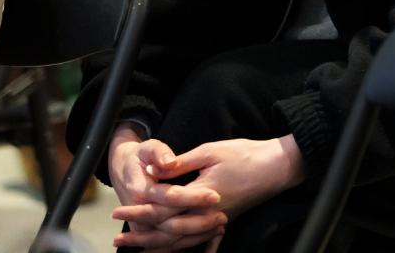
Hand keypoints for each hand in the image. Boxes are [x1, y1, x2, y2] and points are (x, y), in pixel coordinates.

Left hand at [113, 134, 304, 249]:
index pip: (162, 210)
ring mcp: (216, 221)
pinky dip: (182, 248)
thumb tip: (155, 170)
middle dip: (142, 235)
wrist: (276, 167)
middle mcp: (206, 215)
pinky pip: (199, 241)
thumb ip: (182, 163)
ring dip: (157, 245)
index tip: (119, 212)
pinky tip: (172, 252)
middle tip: (118, 239)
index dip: (139, 212)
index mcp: (200, 196)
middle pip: (168, 231)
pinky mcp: (223, 220)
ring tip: (137, 248)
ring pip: (181, 241)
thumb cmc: (244, 155)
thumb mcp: (210, 151)